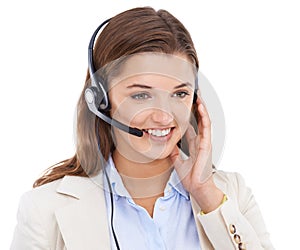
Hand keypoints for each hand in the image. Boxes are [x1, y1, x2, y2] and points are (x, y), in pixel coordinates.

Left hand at [170, 96, 223, 211]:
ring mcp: (204, 142)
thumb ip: (175, 153)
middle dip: (196, 109)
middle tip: (192, 97)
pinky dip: (204, 116)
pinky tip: (201, 107)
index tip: (182, 108)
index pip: (191, 127)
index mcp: (194, 145)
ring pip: (204, 121)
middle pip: (198, 121)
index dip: (187, 117)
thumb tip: (169, 146)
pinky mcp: (207, 144)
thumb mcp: (177, 162)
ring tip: (198, 97)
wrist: (197, 187)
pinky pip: (206, 127)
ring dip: (201, 109)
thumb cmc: (191, 177)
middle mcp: (200, 142)